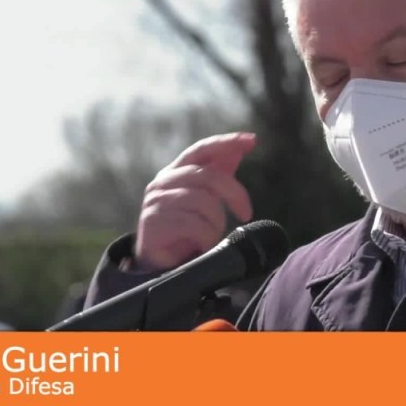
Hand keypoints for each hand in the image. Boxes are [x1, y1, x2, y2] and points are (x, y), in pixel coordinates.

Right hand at [134, 132, 256, 270]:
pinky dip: (206, 236)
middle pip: (209, 176)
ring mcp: (156, 201)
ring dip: (215, 222)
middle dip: (235, 193)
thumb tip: (238, 149)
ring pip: (204, 202)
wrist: (161, 265)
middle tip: (246, 213)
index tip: (251, 140)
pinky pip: (194, 224)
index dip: (226, 142)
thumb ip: (218, 174)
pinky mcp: (153, 222)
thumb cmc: (186, 230)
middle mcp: (163, 182)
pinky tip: (201, 245)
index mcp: (176, 171)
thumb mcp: (205, 198)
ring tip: (210, 235)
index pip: (202, 149)